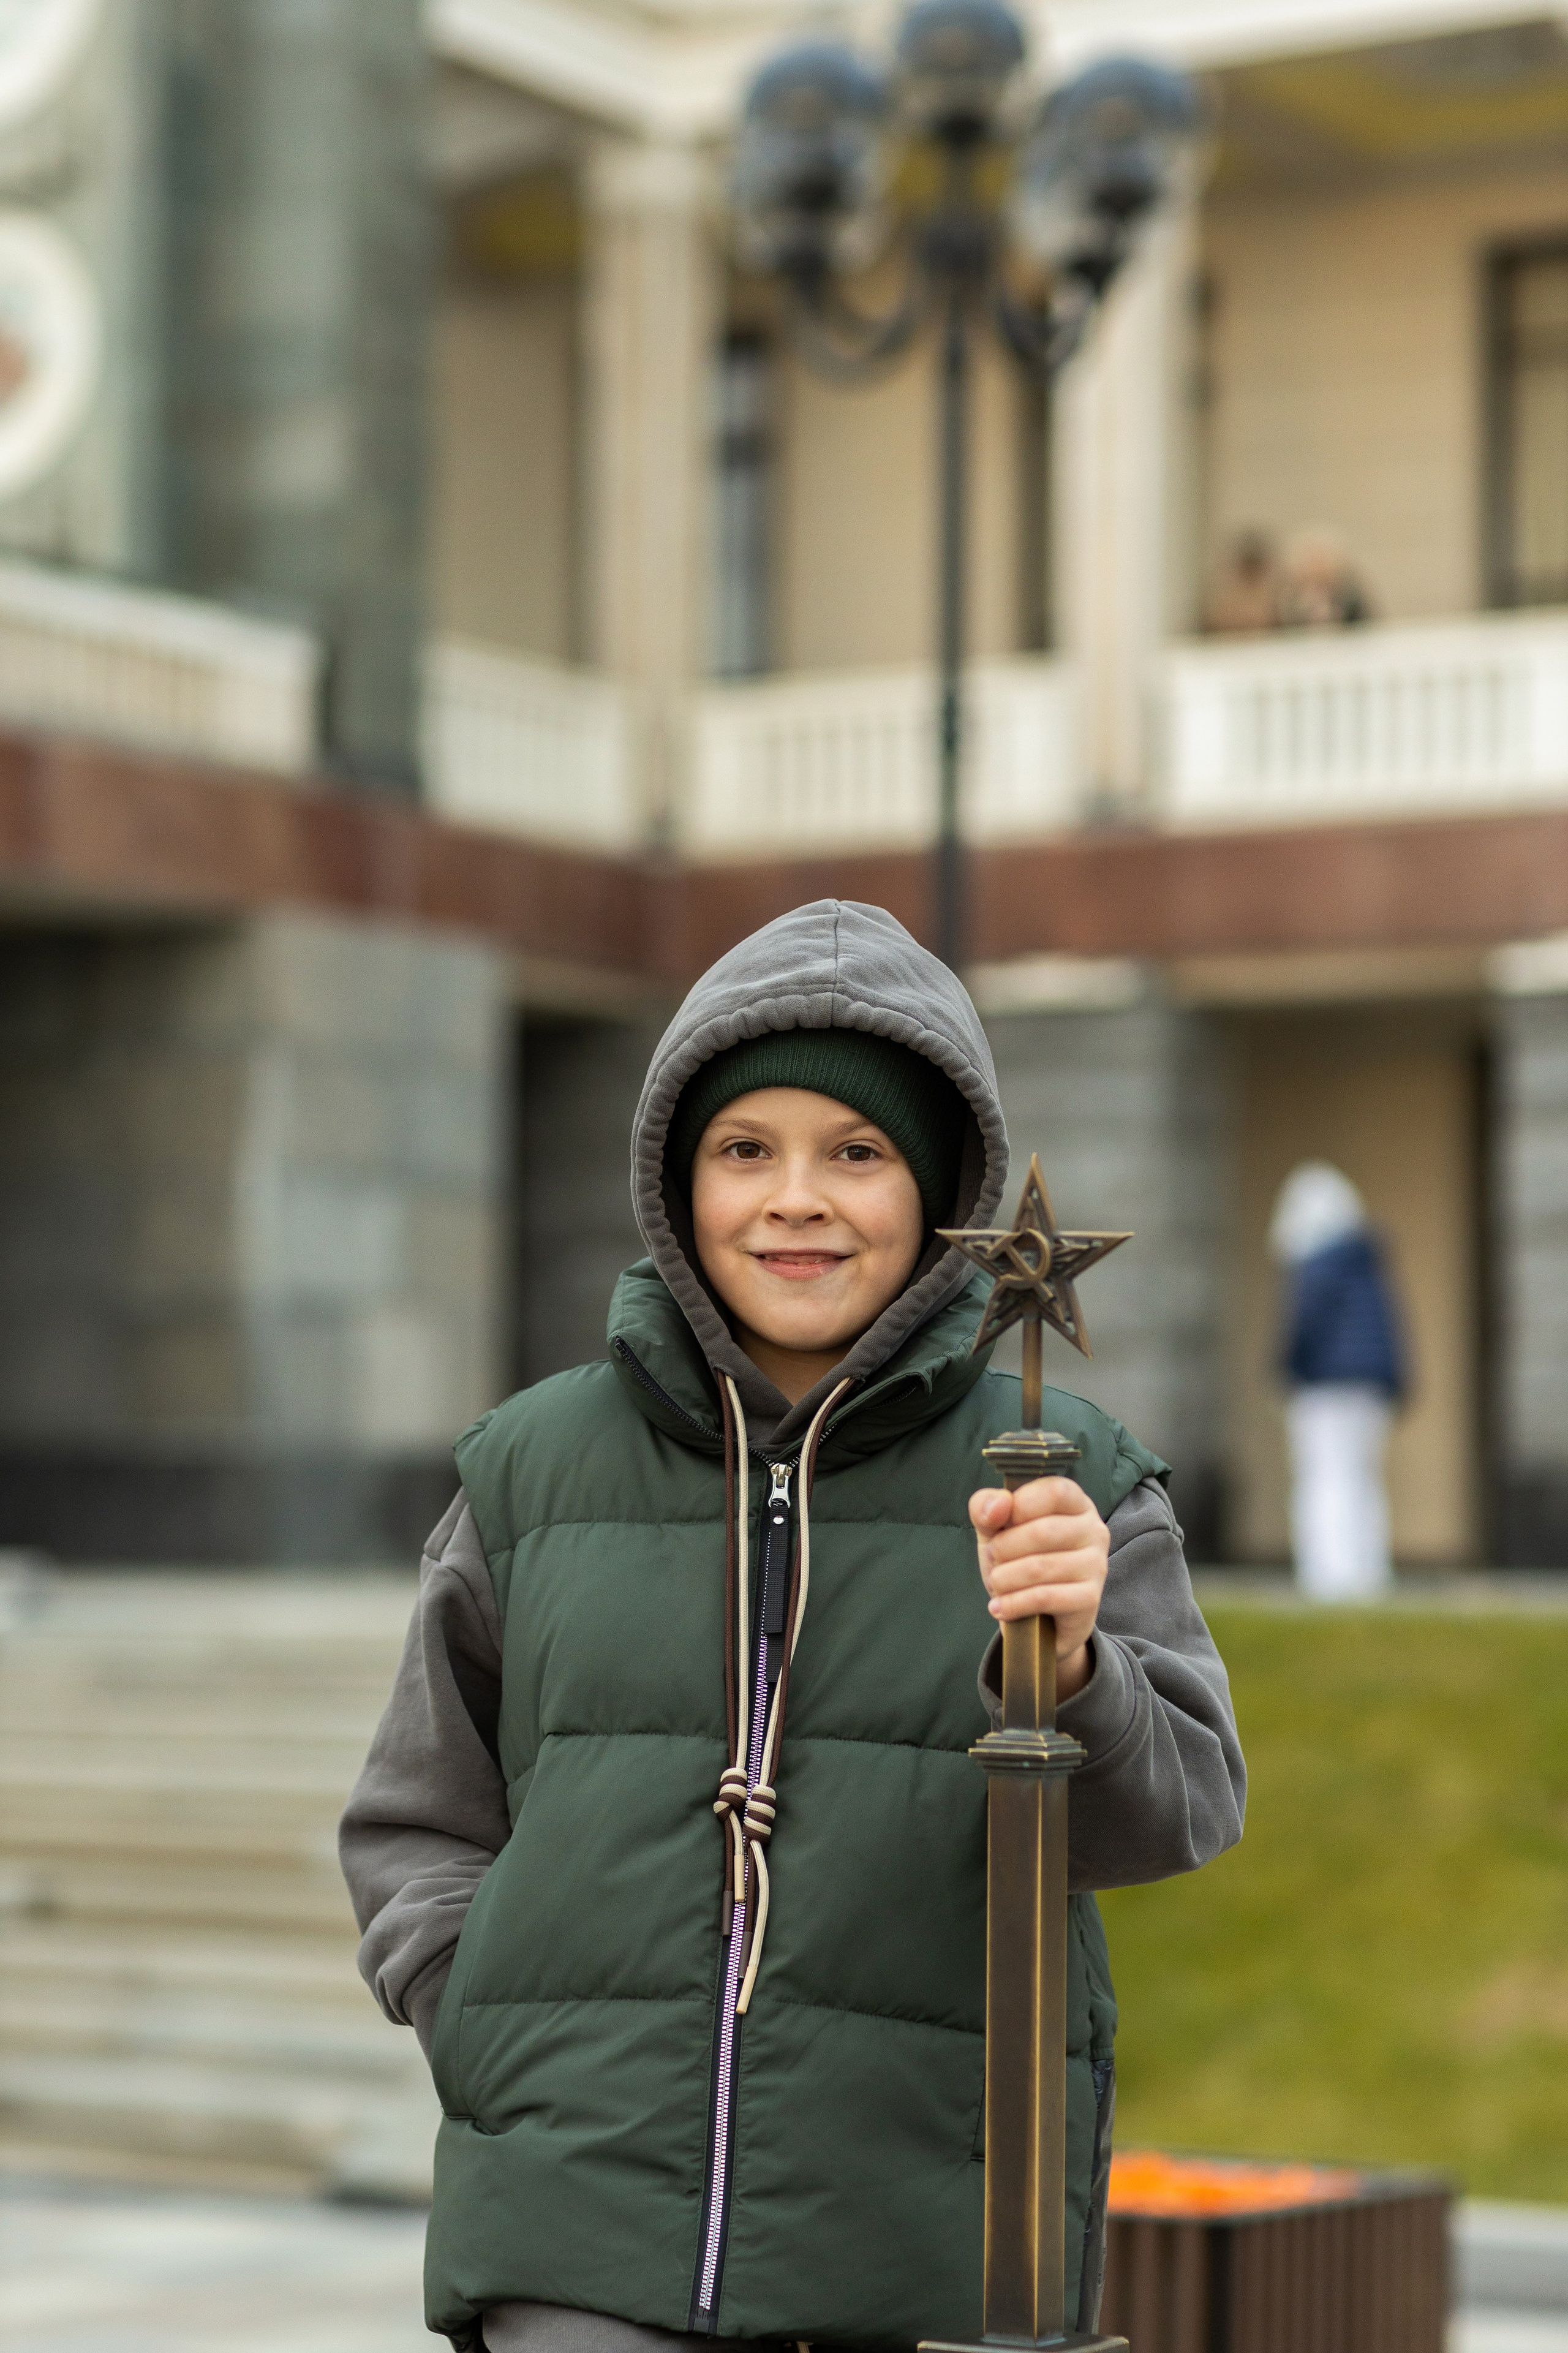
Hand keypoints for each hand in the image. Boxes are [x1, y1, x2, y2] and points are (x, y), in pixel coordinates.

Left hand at [969, 1477, 1109, 1701]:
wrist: (1036, 1618)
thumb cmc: (1017, 1560)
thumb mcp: (995, 1530)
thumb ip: (986, 1508)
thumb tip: (999, 1503)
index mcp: (1075, 1503)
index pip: (1055, 1491)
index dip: (1021, 1504)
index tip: (1000, 1522)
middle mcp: (1094, 1530)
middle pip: (1043, 1531)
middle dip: (1003, 1548)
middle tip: (992, 1559)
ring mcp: (1096, 1565)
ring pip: (1040, 1567)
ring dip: (1004, 1578)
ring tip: (996, 1584)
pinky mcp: (1089, 1598)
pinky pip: (1044, 1597)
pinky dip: (1013, 1603)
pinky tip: (999, 1607)